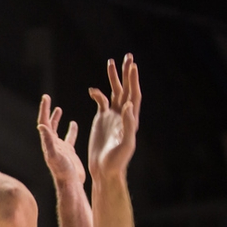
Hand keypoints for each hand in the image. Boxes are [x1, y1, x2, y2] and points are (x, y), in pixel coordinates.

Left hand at [37, 95, 84, 185]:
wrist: (71, 184)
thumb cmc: (63, 172)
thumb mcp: (55, 155)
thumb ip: (48, 141)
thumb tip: (41, 126)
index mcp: (48, 143)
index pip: (44, 122)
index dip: (44, 109)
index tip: (46, 97)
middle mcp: (52, 144)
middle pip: (47, 124)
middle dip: (47, 111)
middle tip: (47, 98)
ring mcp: (60, 148)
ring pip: (56, 130)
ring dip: (55, 119)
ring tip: (58, 109)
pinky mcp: (69, 152)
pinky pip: (69, 138)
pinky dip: (71, 130)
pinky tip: (73, 124)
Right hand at [88, 53, 140, 179]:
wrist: (104, 169)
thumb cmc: (117, 161)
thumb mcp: (125, 144)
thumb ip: (128, 124)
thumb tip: (129, 105)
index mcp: (131, 119)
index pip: (134, 95)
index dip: (134, 81)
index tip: (132, 66)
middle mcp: (123, 115)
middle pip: (126, 89)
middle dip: (127, 73)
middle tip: (128, 57)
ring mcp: (112, 116)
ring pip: (115, 92)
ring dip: (114, 78)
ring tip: (111, 62)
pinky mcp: (102, 120)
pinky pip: (101, 102)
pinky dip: (97, 94)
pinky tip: (92, 90)